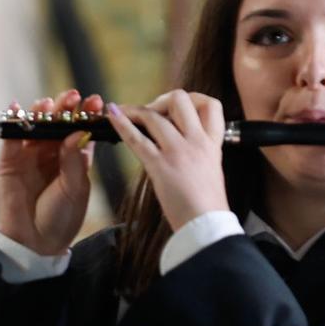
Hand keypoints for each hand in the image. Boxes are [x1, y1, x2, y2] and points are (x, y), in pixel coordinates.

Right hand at [0, 90, 99, 256]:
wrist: (36, 242)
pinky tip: (17, 108)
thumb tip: (78, 131)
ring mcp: (30, 154)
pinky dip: (14, 120)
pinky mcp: (9, 161)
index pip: (81, 127)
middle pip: (58, 121)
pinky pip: (11, 137)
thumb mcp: (75, 188)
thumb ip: (75, 160)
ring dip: (41, 111)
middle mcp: (52, 150)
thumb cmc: (62, 216)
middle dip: (65, 106)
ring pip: (36, 125)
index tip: (96, 102)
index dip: (87, 113)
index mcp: (74, 155)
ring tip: (47, 104)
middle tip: (72, 97)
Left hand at [107, 90, 229, 231]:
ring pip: (154, 116)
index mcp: (212, 144)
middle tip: (151, 111)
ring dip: (135, 110)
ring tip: (122, 111)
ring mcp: (178, 152)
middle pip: (180, 99)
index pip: (211, 105)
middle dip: (162, 100)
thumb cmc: (208, 206)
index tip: (177, 108)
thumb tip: (181, 142)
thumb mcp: (212, 170)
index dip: (194, 98)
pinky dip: (122, 124)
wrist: (207, 227)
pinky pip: (137, 139)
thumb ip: (200, 152)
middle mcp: (197, 142)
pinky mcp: (160, 166)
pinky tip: (112, 116)